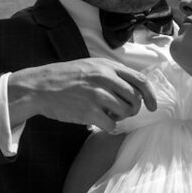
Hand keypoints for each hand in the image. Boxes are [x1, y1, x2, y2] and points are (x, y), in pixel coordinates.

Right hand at [7, 59, 157, 132]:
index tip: (152, 106)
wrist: (39, 87)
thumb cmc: (65, 77)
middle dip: (134, 109)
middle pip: (135, 98)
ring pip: (126, 112)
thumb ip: (111, 73)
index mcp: (107, 66)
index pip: (140, 80)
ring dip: (121, 118)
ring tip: (109, 115)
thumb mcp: (89, 65)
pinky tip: (99, 122)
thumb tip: (133, 88)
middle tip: (125, 113)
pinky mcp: (89, 111)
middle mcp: (104, 78)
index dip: (150, 95)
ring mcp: (97, 95)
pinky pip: (112, 124)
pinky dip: (109, 126)